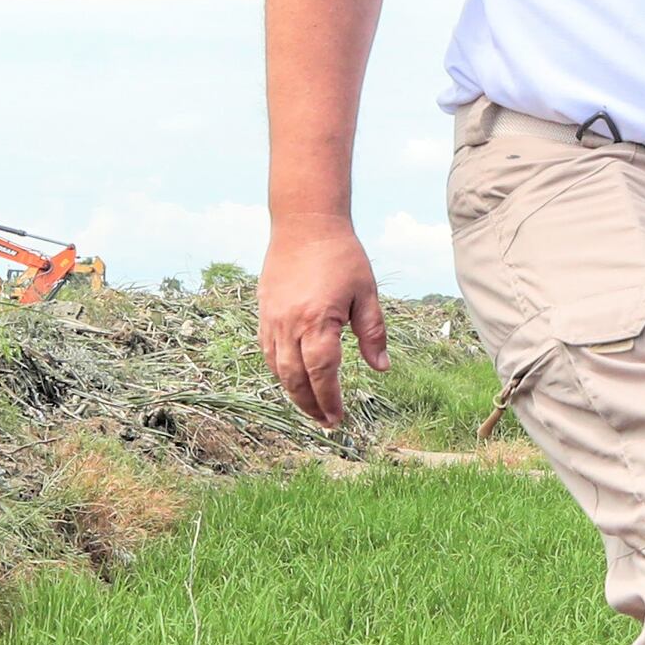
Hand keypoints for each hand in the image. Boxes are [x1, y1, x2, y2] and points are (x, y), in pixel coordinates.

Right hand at [259, 217, 386, 423]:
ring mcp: (272, 320)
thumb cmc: (341, 255)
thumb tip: (381, 368)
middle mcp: (289, 325)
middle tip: (326, 422)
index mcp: (318, 321)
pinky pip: (266, 351)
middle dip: (310, 405)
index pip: (322, 373)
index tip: (338, 418)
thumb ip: (373, 333)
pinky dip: (279, 371)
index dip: (329, 400)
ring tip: (311, 407)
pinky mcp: (263, 313)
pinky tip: (293, 378)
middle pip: (295, 379)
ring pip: (277, 369)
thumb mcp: (366, 293)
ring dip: (293, 393)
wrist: (304, 223)